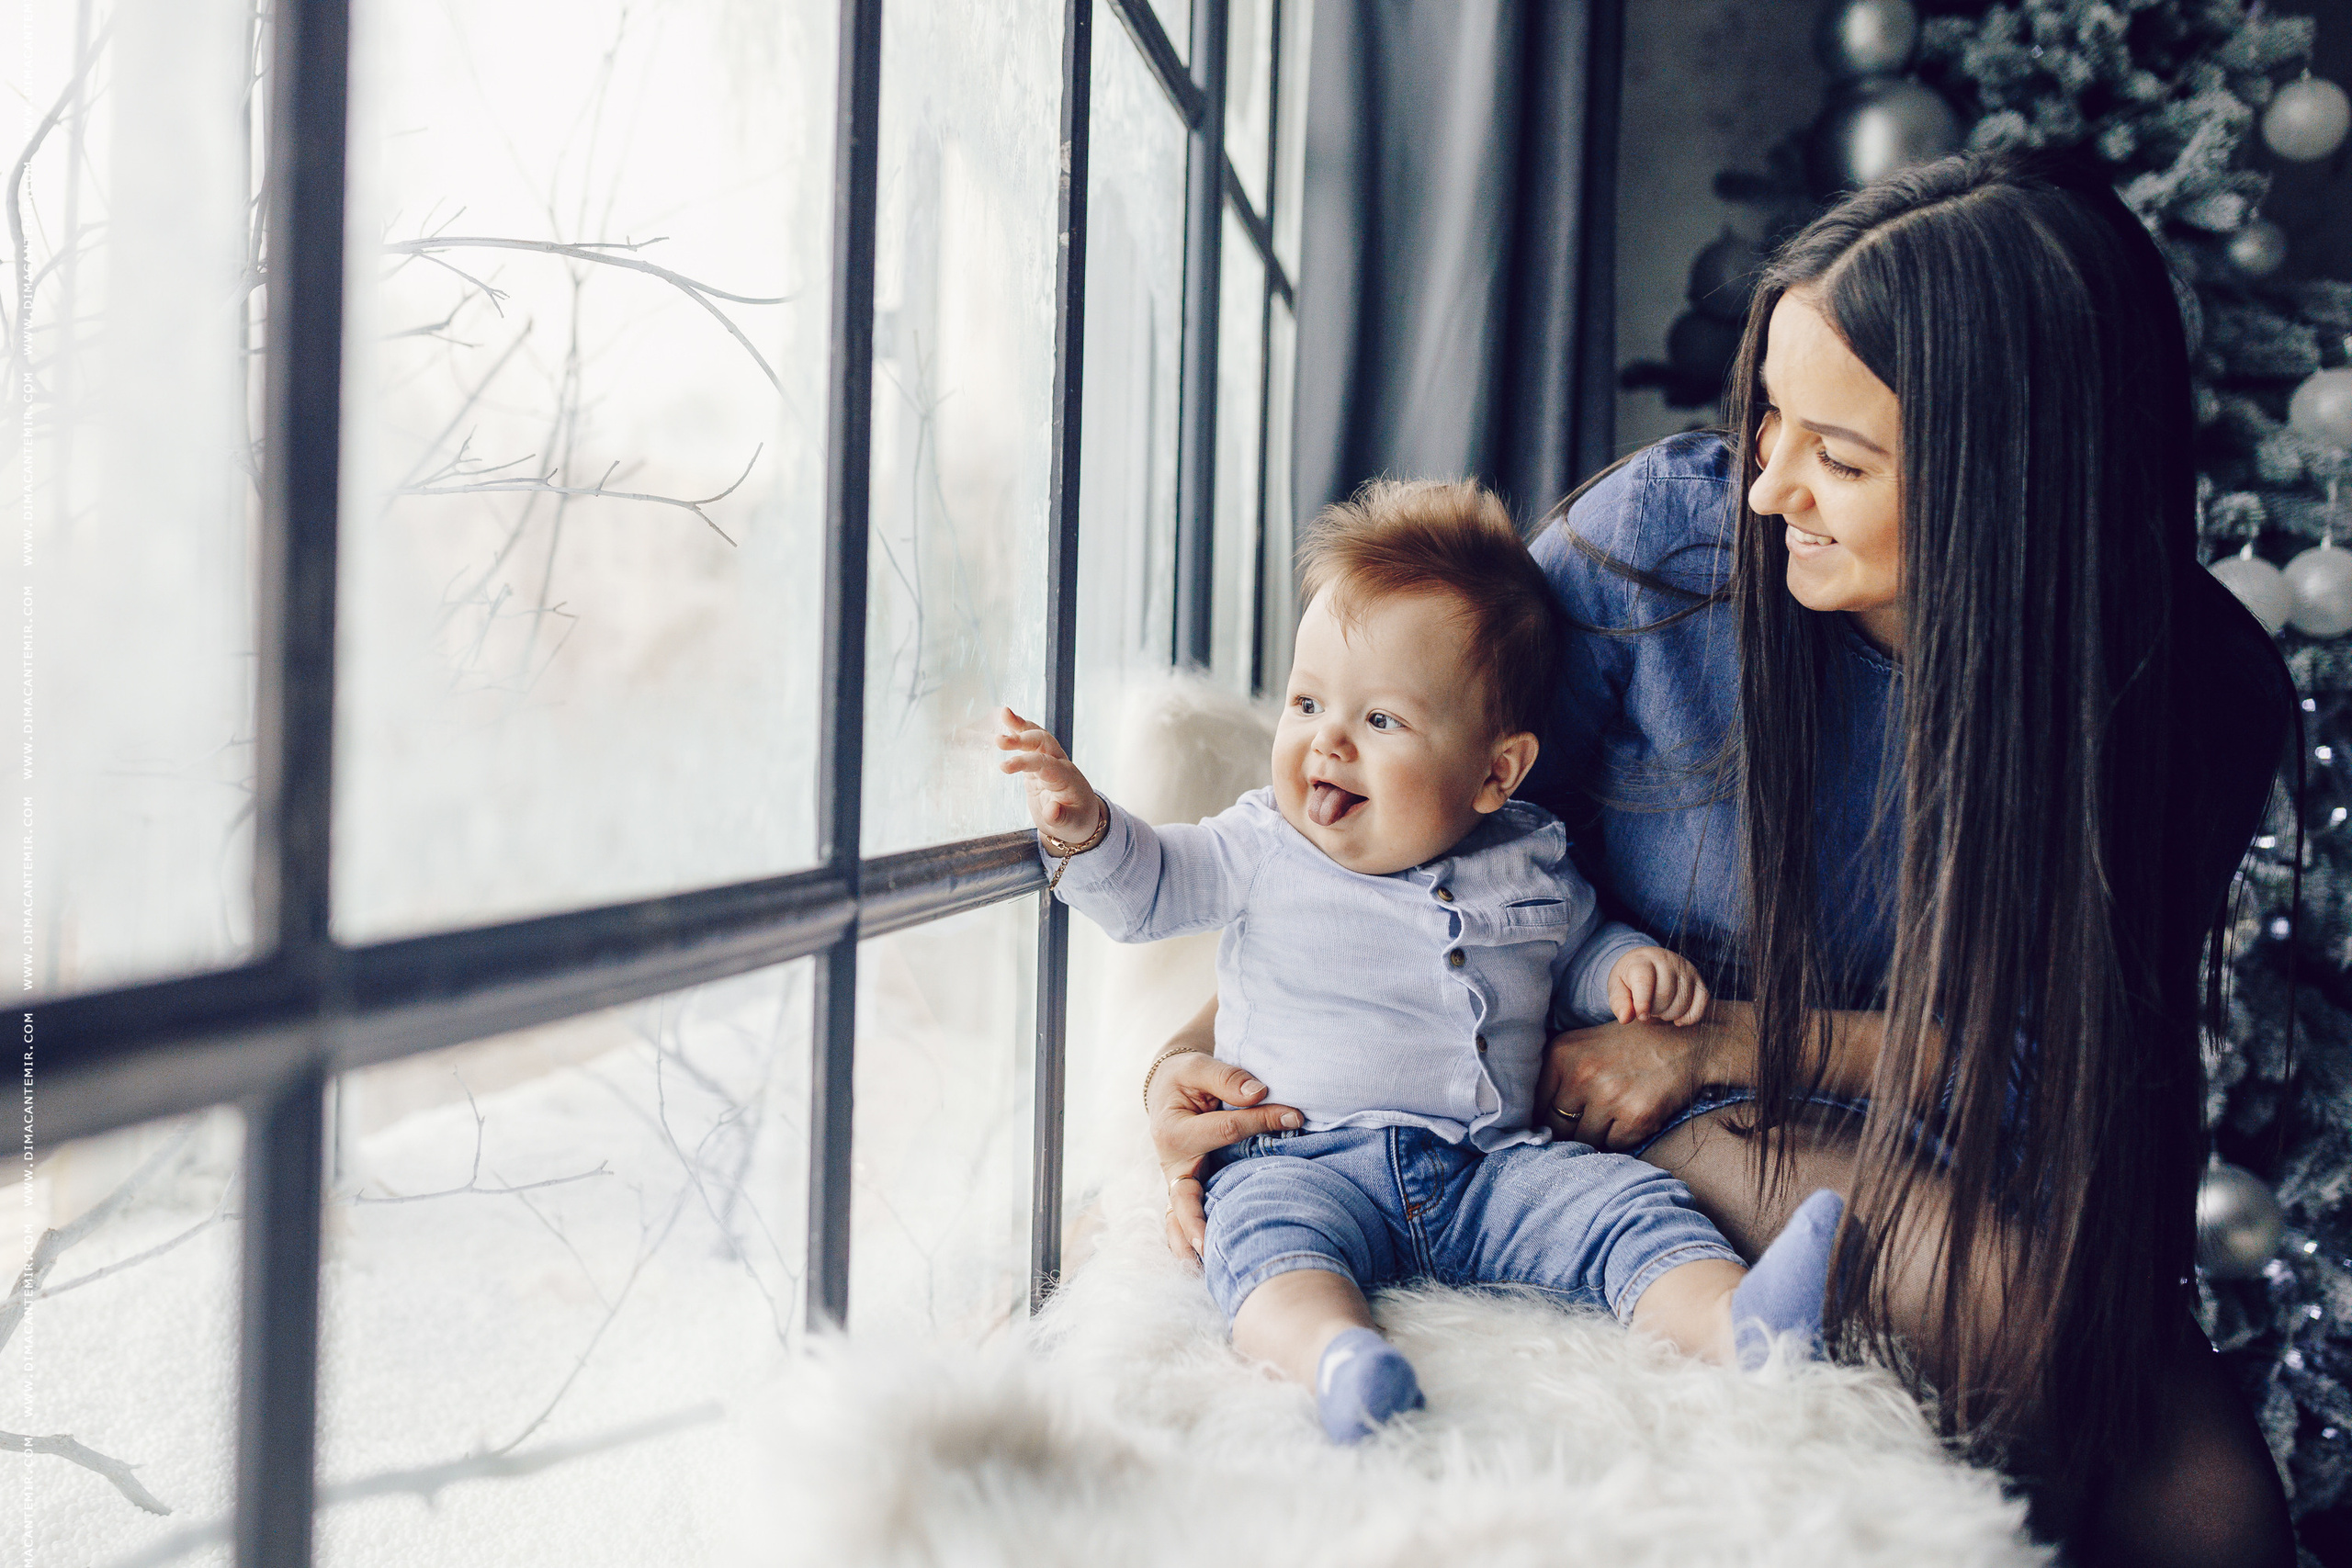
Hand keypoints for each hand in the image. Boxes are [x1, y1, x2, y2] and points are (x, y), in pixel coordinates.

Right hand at [996, 706, 1102, 840]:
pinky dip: (1019, 731)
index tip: (1003, 767)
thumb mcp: (1073, 826)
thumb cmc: (1077, 822)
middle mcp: (1060, 764)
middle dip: (1022, 739)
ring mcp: (1050, 762)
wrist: (1080, 819)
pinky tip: (1006, 720)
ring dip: (1022, 725)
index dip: (1024, 762)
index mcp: (1067, 777)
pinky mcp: (1039, 765)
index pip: (1045, 763)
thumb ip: (1062, 818)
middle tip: (999, 740)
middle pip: (1043, 743)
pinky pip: (1030, 745)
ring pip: (1038, 737)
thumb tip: (1051, 811)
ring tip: (1004, 712)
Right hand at [1150, 1051, 1302, 1263]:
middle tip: (1210, 1245)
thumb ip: (1227, 1078)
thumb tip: (1259, 1094)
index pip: (1225, 1131)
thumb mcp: (1199, 1066)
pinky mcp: (1183, 1193)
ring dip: (1189, 1243)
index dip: (1263, 1121)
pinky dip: (1187, 1243)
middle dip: (1197, 1220)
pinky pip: (1181, 1222)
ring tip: (1204, 1268)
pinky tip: (1202, 1266)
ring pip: (1178, 1219)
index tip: (1296, 1116)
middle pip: (1186, 1195)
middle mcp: (1170, 1163)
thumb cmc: (1185, 1079)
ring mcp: (1175, 1183)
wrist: (1167, 1091)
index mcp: (1173, 1130)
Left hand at [1535, 1019, 1709, 1150]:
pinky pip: (1613, 1145)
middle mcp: (1582, 1075)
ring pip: (1585, 1139)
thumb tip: (1529, 1121)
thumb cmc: (1627, 1047)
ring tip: (1613, 1112)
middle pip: (1557, 1127)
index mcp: (1562, 1054)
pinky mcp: (1636, 1117)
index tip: (1553, 1123)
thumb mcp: (1582, 1046)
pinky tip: (1631, 1114)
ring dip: (1596, 1134)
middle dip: (1569, 1130)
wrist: (1683, 1046)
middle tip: (1586, 1121)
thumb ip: (1553, 1076)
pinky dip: (1620, 1137)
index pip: (1536, 1105)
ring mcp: (1610, 1097)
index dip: (1543, 1119)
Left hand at [1607, 945, 1710, 1026]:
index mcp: (1642, 960)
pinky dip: (1691, 1016)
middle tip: (1649, 1008)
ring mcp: (1685, 968)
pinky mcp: (1698, 978)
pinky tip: (1678, 1020)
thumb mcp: (1617, 988)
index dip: (1643, 1003)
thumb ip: (1619, 1003)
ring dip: (1670, 1014)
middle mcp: (1666, 960)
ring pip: (1683, 1001)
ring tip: (1660, 1008)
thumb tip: (1625, 1018)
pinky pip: (1702, 1002)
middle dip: (1655, 1010)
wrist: (1645, 962)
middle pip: (1666, 995)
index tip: (1642, 1017)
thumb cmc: (1629, 979)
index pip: (1645, 981)